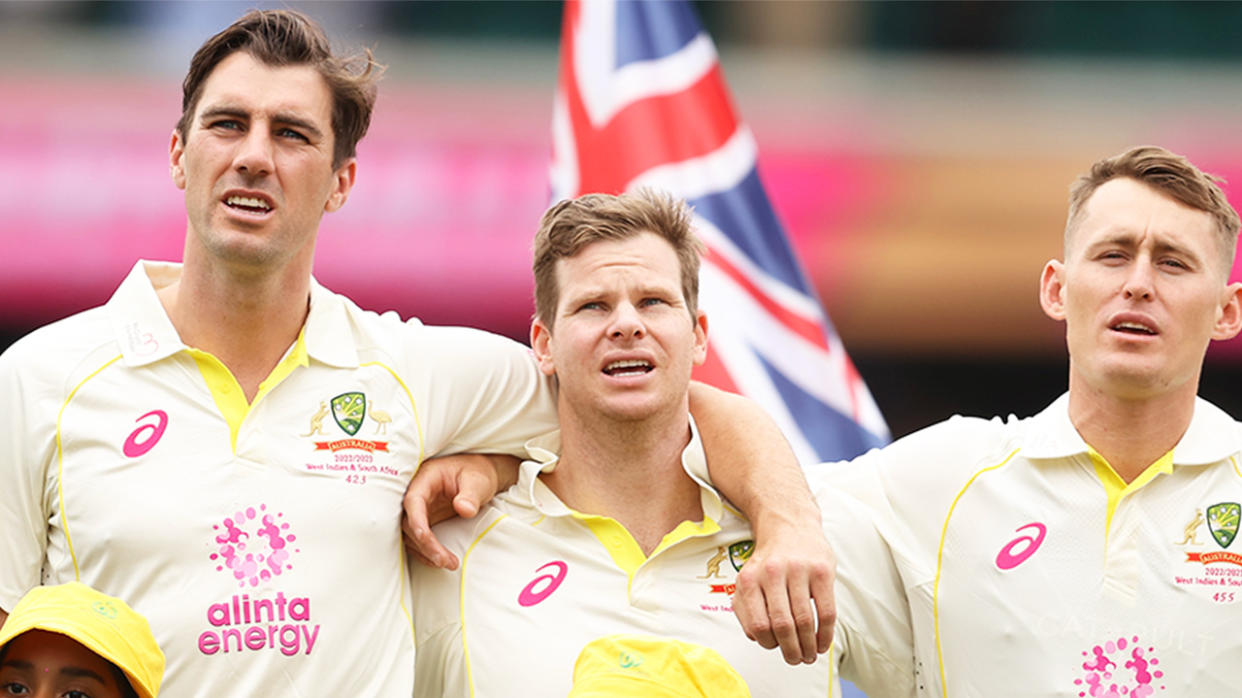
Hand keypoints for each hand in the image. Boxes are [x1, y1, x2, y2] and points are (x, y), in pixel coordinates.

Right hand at [402, 453, 518, 569]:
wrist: (478, 475)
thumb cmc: (475, 472)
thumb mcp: (478, 480)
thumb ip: (471, 494)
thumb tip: (464, 509)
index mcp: (426, 478)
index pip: (413, 500)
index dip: (416, 520)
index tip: (425, 537)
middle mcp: (417, 494)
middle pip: (408, 521)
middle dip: (424, 543)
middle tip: (444, 560)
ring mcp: (419, 509)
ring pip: (410, 534)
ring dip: (425, 552)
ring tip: (449, 563)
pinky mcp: (423, 521)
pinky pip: (417, 539)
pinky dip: (425, 552)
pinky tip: (440, 561)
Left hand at [731, 517, 835, 664]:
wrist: (790, 525)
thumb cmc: (770, 560)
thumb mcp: (748, 577)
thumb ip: (745, 606)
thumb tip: (756, 637)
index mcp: (750, 579)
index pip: (758, 624)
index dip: (768, 644)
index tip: (775, 649)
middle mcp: (772, 573)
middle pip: (783, 625)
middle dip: (791, 650)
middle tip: (796, 660)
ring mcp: (798, 571)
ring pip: (805, 620)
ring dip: (808, 646)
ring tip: (810, 655)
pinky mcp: (821, 571)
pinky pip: (826, 611)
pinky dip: (825, 634)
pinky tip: (823, 643)